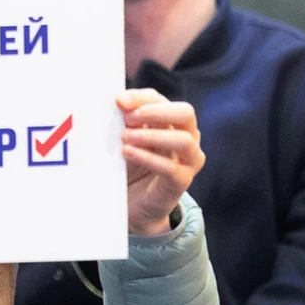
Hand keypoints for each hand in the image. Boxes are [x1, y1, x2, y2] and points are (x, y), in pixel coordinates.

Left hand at [118, 89, 203, 235]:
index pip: (161, 100)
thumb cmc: (132, 169)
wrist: (136, 206)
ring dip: (152, 136)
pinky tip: (129, 154)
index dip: (141, 98)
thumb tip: (115, 104)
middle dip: (155, 111)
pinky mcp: (182, 182)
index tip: (119, 101)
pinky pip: (171, 168)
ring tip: (125, 138)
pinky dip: (149, 158)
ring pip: (183, 140)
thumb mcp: (126, 141)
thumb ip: (124, 124)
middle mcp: (187, 137)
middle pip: (185, 113)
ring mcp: (189, 160)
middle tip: (128, 118)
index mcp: (172, 122)